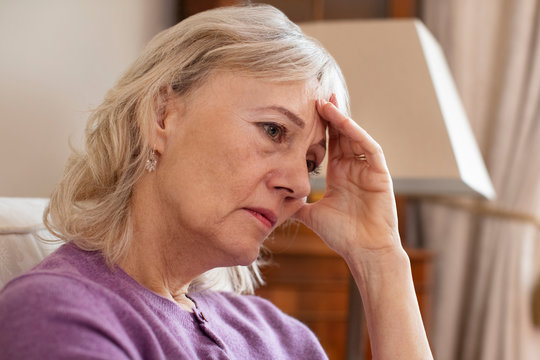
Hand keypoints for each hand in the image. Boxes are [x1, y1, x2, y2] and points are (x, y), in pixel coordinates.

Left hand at [294, 95, 401, 259]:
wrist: (364, 251)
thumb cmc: (342, 235)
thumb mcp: (313, 215)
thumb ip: (298, 205)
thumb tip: (278, 203)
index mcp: (339, 175)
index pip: (329, 145)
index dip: (319, 128)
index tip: (305, 112)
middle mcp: (353, 169)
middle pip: (341, 135)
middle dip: (330, 116)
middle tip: (316, 96)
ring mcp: (367, 170)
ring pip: (354, 137)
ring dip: (341, 120)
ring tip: (326, 103)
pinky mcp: (380, 173)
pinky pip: (369, 148)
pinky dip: (357, 134)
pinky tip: (343, 121)